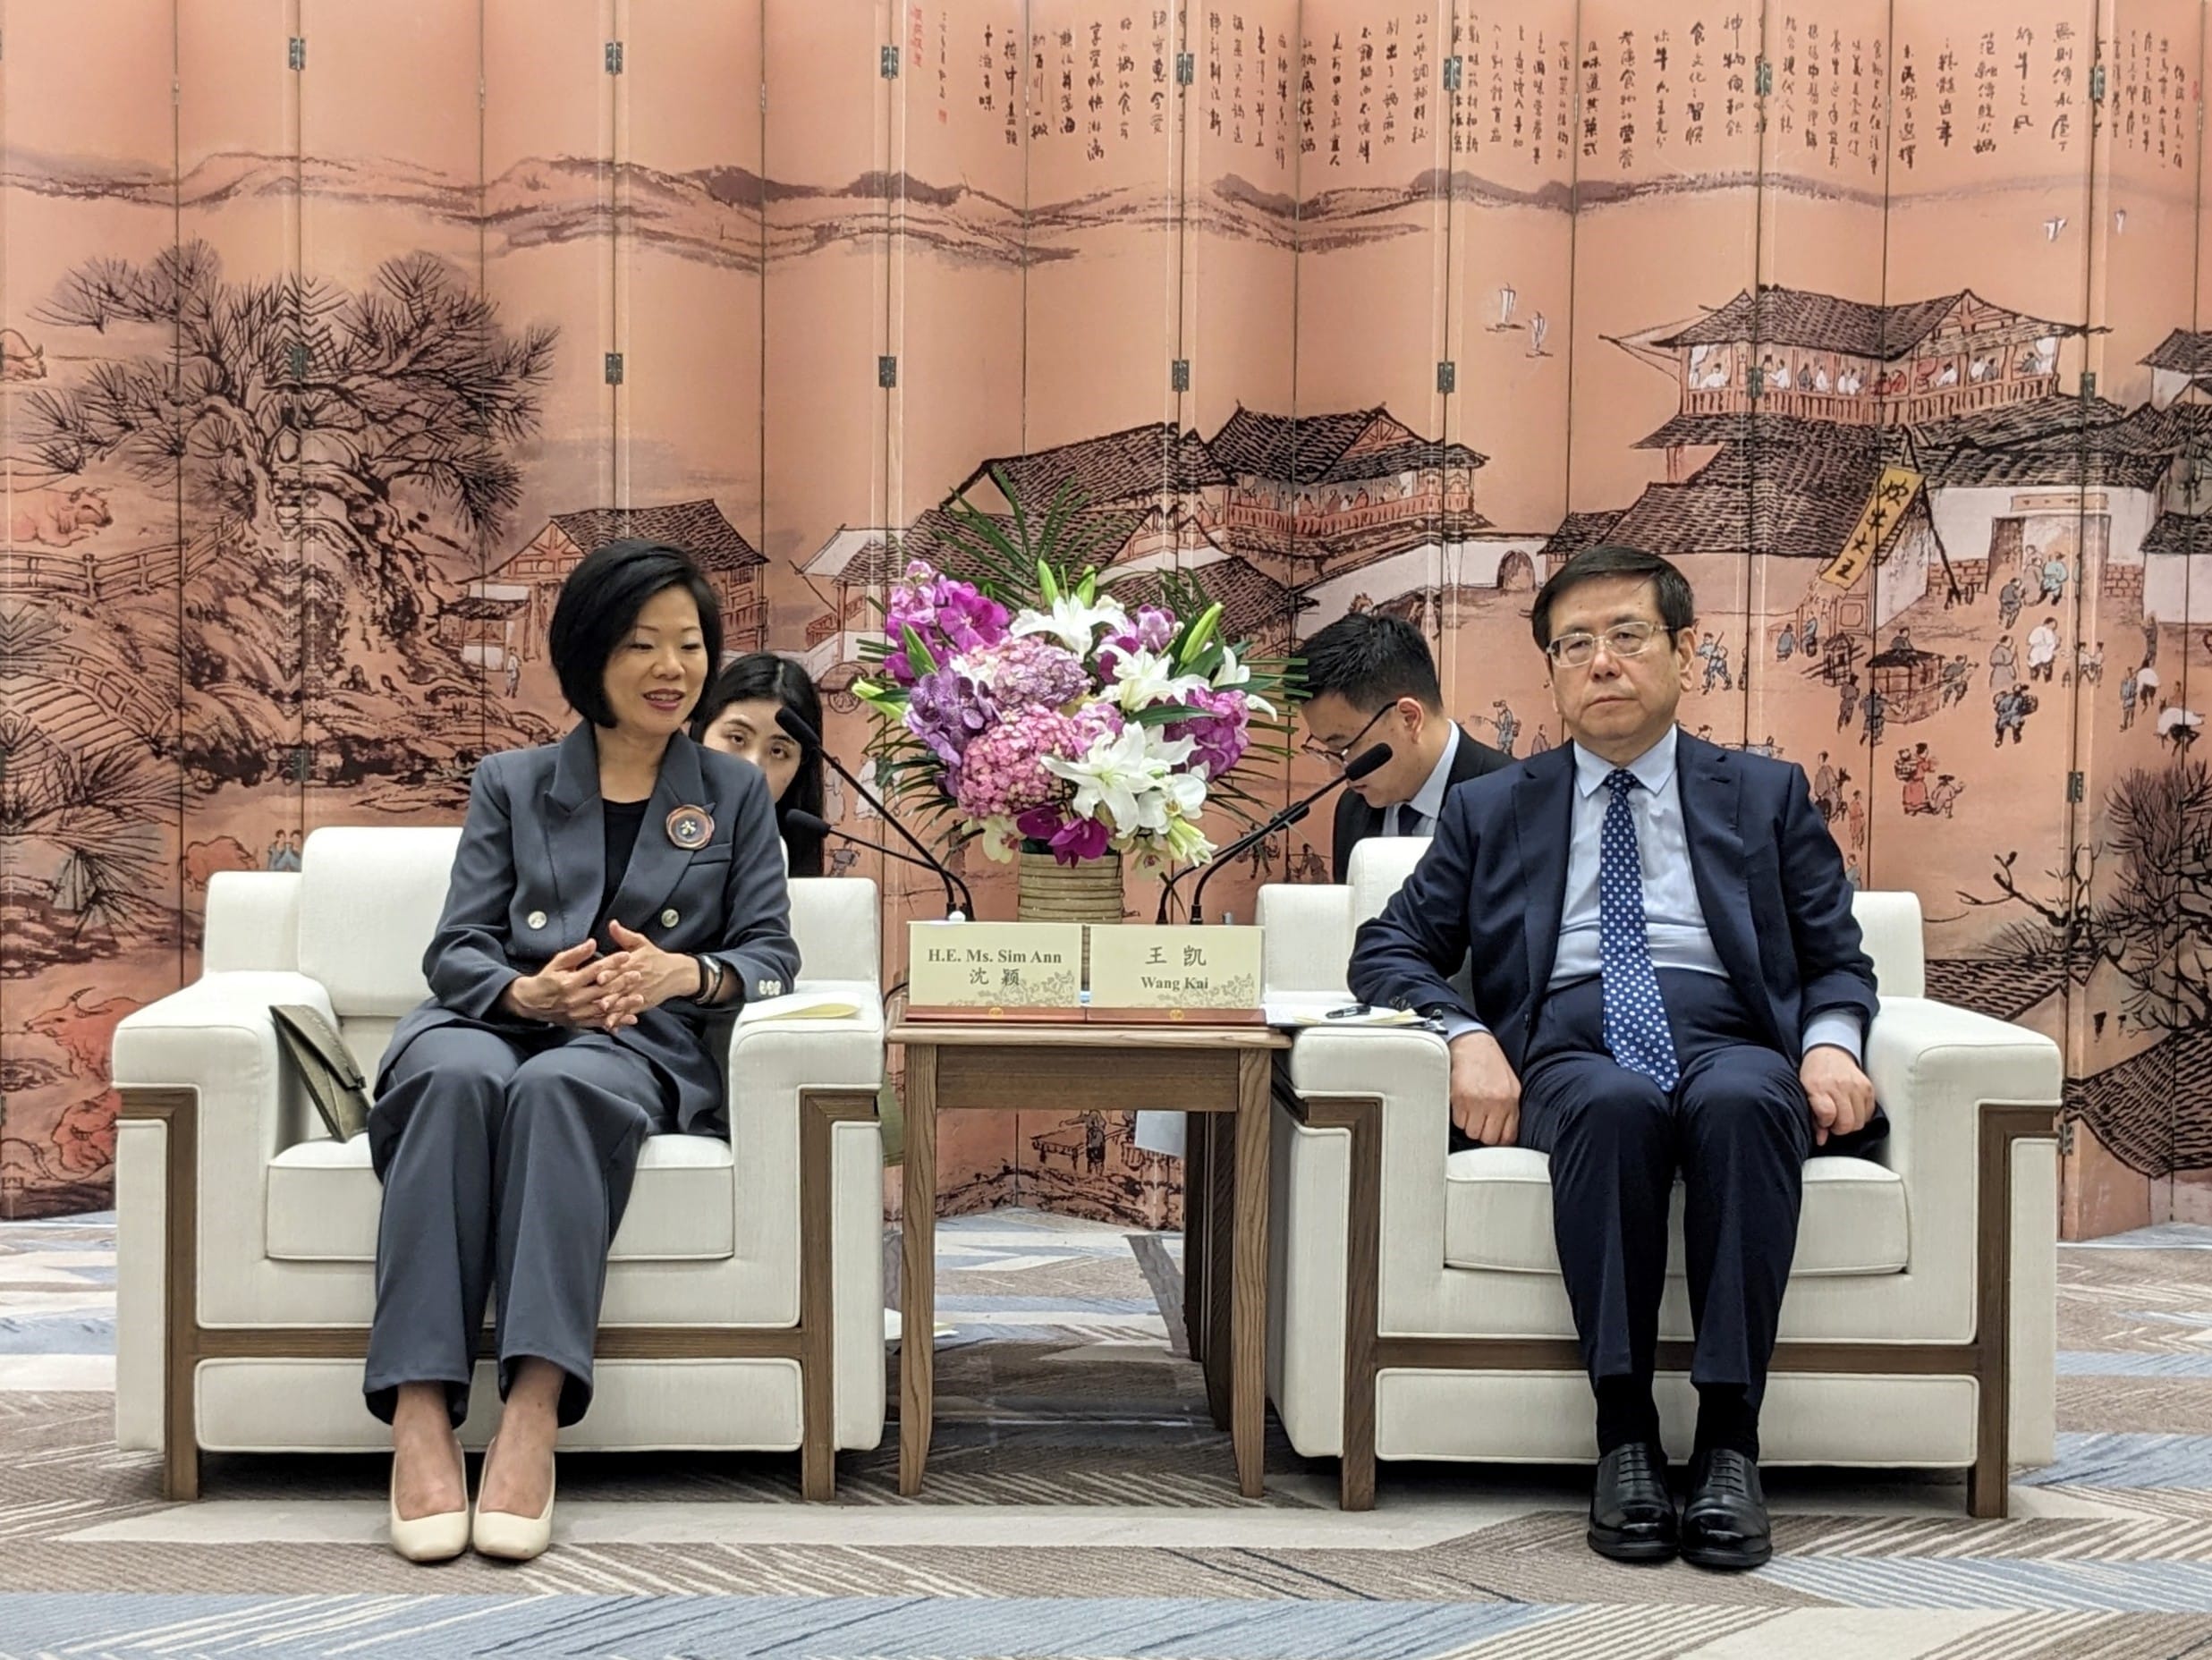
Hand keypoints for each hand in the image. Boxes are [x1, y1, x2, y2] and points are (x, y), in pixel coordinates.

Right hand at [504, 940, 631, 1029]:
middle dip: (622, 982)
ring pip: (605, 1008)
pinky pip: (601, 1022)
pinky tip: (631, 1018)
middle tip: (638, 975)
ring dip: (623, 1004)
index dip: (612, 962)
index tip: (626, 955)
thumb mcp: (557, 963)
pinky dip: (617, 1021)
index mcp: (569, 982)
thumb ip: (576, 954)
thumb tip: (592, 943)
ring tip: (640, 998)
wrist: (531, 1003)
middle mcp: (574, 999)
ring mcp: (577, 1013)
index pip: (595, 970)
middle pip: (603, 990)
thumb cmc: (545, 979)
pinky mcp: (579, 1022)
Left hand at [602, 920, 703, 1026]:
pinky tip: (610, 1025)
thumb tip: (612, 923)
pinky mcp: (641, 1003)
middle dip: (609, 993)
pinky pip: (629, 1011)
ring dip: (614, 1008)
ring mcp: (638, 992)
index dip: (609, 972)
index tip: (599, 977)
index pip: (618, 967)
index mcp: (632, 962)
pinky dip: (620, 1019)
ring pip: (624, 1001)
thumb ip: (624, 935)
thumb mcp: (641, 942)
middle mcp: (634, 978)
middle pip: (620, 986)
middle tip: (598, 999)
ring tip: (603, 1013)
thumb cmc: (655, 957)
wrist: (677, 973)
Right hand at [1447, 1030, 1520, 1146]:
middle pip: (1488, 1138)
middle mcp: (1497, 1102)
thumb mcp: (1509, 1083)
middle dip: (1481, 1131)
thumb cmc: (1488, 1061)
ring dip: (1468, 1123)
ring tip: (1469, 1107)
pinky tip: (1461, 1101)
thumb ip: (1509, 1108)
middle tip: (1478, 1119)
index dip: (1497, 1138)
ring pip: (1471, 1131)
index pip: (1507, 1136)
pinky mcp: (1460, 1098)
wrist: (1471, 1042)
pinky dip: (1457, 1115)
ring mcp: (1478, 1101)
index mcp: (1511, 1099)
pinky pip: (1458, 1121)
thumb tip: (1505, 1131)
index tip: (1492, 1134)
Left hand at [1800, 1044, 1874, 1146]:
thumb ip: (1812, 1117)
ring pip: (1859, 1121)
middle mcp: (1839, 1085)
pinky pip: (1869, 1113)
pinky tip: (1851, 1109)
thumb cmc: (1814, 1074)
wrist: (1829, 1051)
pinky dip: (1861, 1116)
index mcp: (1819, 1087)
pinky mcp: (1868, 1087)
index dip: (1825, 1124)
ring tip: (1841, 1114)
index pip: (1828, 1115)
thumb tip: (1821, 1140)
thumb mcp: (1804, 1092)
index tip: (1823, 1121)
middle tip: (1833, 1122)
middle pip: (1846, 1122)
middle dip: (1839, 1128)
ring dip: (1850, 1123)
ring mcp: (1856, 1086)